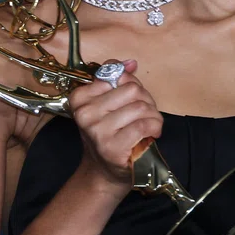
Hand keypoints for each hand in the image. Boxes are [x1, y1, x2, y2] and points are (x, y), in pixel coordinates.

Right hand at [67, 59, 163, 186]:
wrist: (105, 171)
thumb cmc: (109, 134)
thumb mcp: (106, 103)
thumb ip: (116, 79)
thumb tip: (130, 62)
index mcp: (79, 98)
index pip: (116, 75)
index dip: (130, 86)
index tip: (129, 100)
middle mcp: (85, 114)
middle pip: (132, 90)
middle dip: (145, 101)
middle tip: (143, 114)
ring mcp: (97, 131)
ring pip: (141, 107)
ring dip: (153, 116)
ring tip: (148, 125)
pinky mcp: (113, 147)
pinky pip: (144, 125)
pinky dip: (155, 128)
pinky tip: (151, 134)